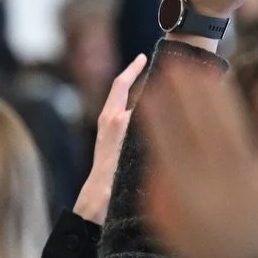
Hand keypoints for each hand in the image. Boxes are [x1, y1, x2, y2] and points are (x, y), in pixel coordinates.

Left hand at [73, 54, 146, 224]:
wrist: (98, 201)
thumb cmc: (113, 179)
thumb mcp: (129, 149)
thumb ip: (137, 128)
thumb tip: (146, 106)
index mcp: (113, 119)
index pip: (122, 85)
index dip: (133, 69)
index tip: (144, 56)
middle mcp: (109, 122)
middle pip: (122, 90)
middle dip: (134, 76)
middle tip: (150, 63)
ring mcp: (109, 132)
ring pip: (126, 105)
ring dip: (139, 93)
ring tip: (159, 85)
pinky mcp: (112, 142)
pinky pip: (128, 120)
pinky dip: (140, 111)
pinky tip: (155, 114)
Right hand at [139, 62, 257, 257]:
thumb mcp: (169, 229)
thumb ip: (156, 192)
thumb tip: (154, 157)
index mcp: (184, 192)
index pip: (166, 139)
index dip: (157, 110)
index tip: (150, 87)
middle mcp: (217, 179)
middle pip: (198, 122)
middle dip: (185, 89)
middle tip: (177, 62)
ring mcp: (255, 177)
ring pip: (233, 123)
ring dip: (219, 92)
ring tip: (209, 68)